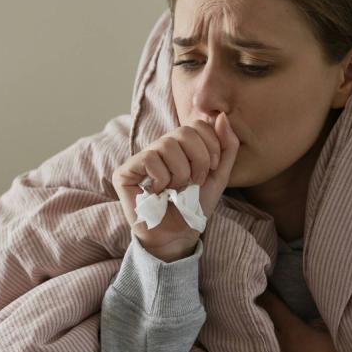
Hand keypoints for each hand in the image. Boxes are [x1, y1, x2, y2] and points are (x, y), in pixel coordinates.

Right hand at [111, 114, 238, 261]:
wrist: (178, 236)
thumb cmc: (195, 207)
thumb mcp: (219, 176)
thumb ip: (226, 147)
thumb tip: (221, 116)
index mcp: (181, 145)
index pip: (198, 124)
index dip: (211, 146)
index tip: (212, 170)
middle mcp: (160, 147)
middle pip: (185, 131)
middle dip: (199, 160)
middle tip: (195, 182)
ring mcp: (141, 157)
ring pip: (168, 145)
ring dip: (181, 173)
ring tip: (176, 190)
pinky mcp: (125, 171)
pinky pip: (150, 159)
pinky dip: (162, 180)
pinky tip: (159, 193)